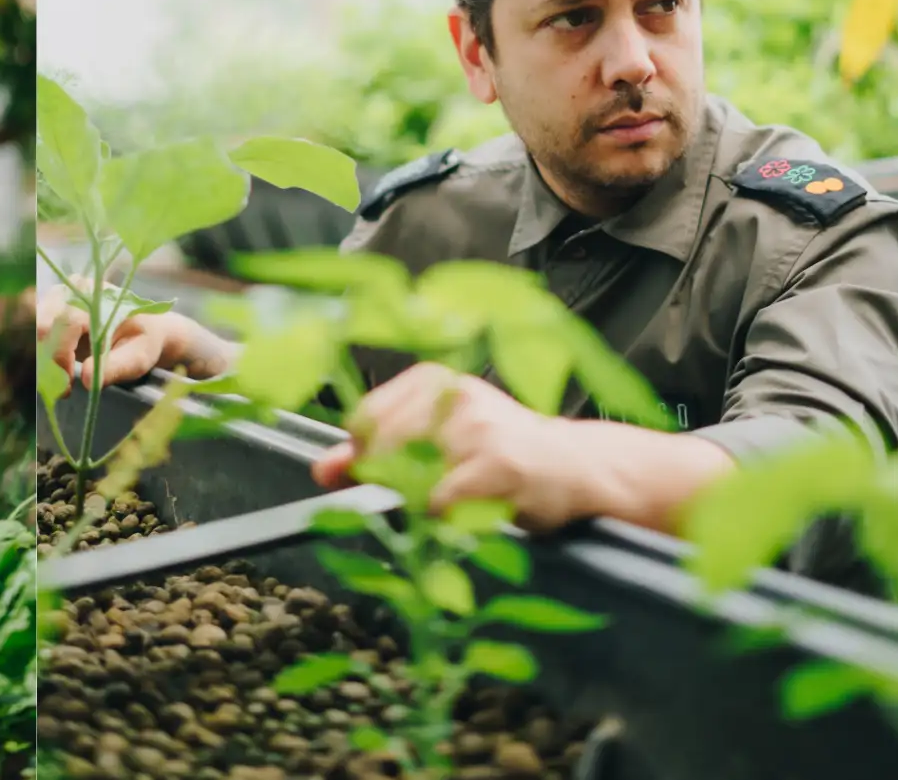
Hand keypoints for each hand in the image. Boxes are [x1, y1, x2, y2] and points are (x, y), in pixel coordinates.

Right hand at [38, 280, 206, 389]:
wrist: (145, 330)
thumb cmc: (144, 342)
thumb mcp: (138, 358)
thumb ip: (116, 367)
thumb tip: (85, 378)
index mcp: (97, 296)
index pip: (66, 323)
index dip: (61, 357)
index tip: (67, 387)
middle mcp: (73, 290)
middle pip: (43, 324)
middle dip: (48, 361)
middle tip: (62, 388)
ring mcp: (59, 298)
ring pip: (34, 329)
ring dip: (42, 360)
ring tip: (62, 382)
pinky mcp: (50, 310)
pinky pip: (34, 333)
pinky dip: (41, 356)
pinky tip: (57, 372)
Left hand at [309, 363, 584, 530]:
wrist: (574, 466)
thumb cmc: (499, 453)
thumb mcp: (436, 439)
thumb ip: (375, 453)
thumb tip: (322, 471)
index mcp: (429, 380)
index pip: (362, 418)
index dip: (366, 456)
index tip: (388, 473)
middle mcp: (448, 394)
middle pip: (377, 447)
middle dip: (389, 482)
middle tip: (425, 495)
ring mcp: (474, 427)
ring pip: (405, 476)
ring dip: (419, 503)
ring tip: (453, 500)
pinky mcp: (498, 464)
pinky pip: (439, 502)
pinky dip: (443, 519)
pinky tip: (468, 512)